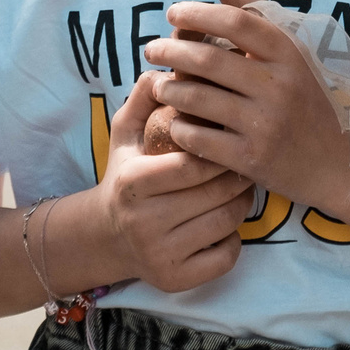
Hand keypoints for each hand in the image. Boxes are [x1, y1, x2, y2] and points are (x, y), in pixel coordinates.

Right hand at [95, 74, 253, 292]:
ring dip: (241, 203)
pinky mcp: (176, 280)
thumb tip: (161, 69)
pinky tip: (224, 222)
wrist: (105, 237)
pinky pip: (226, 256)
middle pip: (214, 194)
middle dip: (235, 175)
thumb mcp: (124, 135)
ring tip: (239, 187)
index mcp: (133, 183)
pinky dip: (233, 239)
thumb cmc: (125, 176)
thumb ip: (142, 99)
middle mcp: (144, 223)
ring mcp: (160, 255)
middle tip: (244, 161)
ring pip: (226, 223)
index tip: (229, 139)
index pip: (191, 165)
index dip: (217, 152)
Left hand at [147, 0, 349, 209]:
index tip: (173, 13)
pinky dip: (181, 129)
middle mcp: (279, 86)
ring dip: (168, 90)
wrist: (336, 163)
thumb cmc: (308, 100)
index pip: (236, 22)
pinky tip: (175, 123)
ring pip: (198, 100)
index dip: (198, 13)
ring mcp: (266, 124)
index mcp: (290, 55)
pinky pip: (200, 139)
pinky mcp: (252, 159)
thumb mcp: (293, 52)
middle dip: (170, 51)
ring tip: (158, 85)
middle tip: (150, 49)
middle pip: (209, 60)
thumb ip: (257, 12)